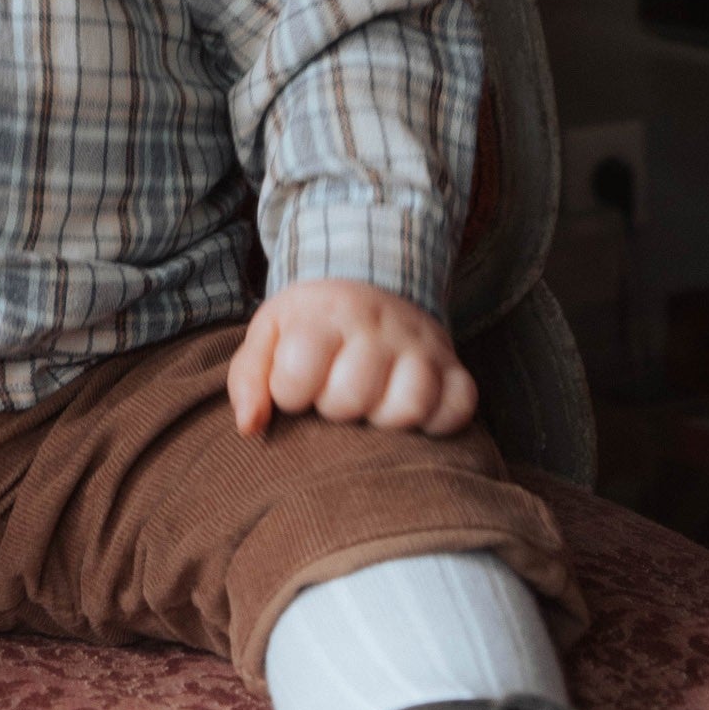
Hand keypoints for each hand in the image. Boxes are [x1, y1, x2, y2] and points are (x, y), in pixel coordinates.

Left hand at [228, 279, 477, 439]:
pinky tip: (412, 411)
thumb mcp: (269, 335)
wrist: (372, 282)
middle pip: (351, 397)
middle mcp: (377, 324)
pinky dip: (438, 421)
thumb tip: (250, 427)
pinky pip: (459, 408)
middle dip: (334, 408)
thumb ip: (249, 379)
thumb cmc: (312, 325)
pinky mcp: (454, 365)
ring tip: (370, 405)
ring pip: (409, 405)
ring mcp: (420, 345)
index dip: (289, 393)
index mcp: (324, 314)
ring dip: (384, 419)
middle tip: (334, 393)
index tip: (294, 387)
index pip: (298, 373)